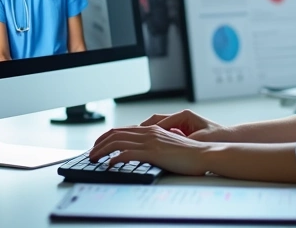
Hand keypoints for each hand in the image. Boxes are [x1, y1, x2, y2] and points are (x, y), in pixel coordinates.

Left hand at [89, 125, 211, 175]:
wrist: (205, 154)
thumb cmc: (189, 154)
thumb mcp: (168, 147)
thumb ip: (155, 146)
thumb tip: (142, 154)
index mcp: (152, 130)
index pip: (123, 130)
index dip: (107, 137)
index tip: (98, 146)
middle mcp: (149, 132)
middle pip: (116, 134)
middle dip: (99, 143)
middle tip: (91, 153)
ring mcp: (150, 142)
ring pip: (117, 142)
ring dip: (102, 151)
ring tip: (93, 159)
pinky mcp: (153, 153)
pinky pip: (127, 154)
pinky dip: (114, 158)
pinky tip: (109, 164)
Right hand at [140, 109, 230, 141]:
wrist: (226, 140)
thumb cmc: (215, 137)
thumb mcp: (198, 139)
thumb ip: (184, 140)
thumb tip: (170, 143)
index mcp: (184, 115)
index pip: (160, 121)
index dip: (148, 130)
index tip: (138, 137)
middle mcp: (180, 117)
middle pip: (155, 121)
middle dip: (143, 129)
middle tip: (131, 138)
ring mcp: (179, 124)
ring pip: (158, 127)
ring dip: (148, 134)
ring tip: (137, 142)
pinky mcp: (180, 131)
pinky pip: (164, 133)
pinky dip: (156, 139)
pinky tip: (149, 147)